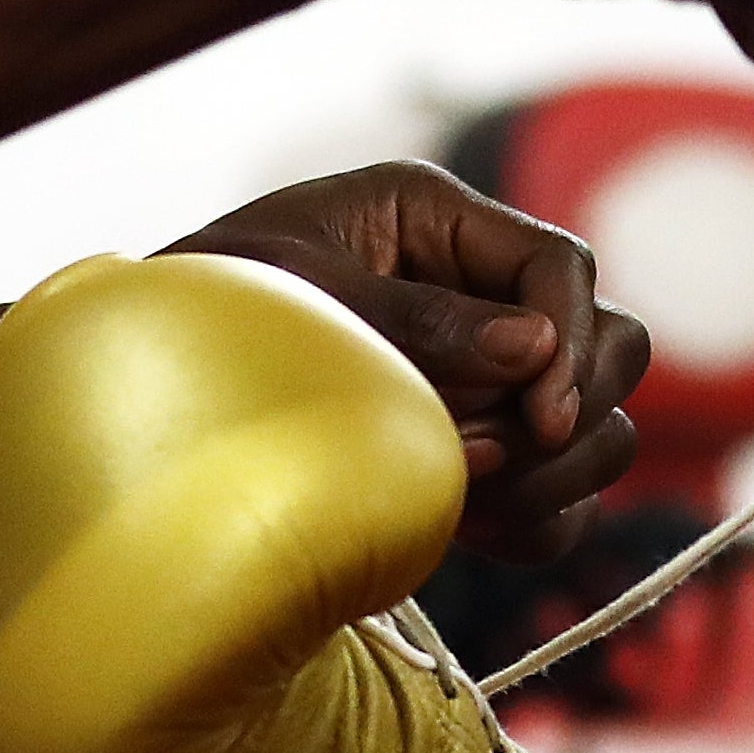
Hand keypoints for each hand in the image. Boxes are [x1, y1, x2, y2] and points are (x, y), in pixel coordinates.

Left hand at [174, 161, 656, 569]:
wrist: (141, 402)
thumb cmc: (200, 317)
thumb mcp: (296, 295)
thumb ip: (416, 323)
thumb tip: (533, 350)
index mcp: (435, 223)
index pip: (558, 267)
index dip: (569, 338)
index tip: (541, 416)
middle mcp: (479, 294)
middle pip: (612, 345)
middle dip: (571, 414)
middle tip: (483, 463)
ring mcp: (486, 383)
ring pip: (600, 430)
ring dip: (553, 476)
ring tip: (456, 495)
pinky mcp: (476, 457)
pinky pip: (556, 501)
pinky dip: (533, 523)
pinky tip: (461, 529)